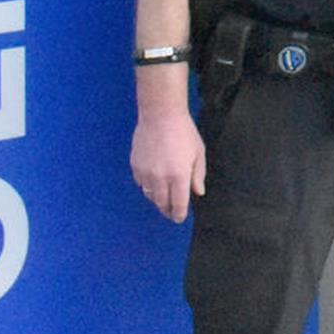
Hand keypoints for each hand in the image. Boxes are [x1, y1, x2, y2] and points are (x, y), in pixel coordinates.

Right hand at [130, 104, 205, 222]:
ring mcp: (145, 173)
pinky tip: (153, 183)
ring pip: (150, 195)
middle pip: (162, 203)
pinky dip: (147, 187)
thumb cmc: (184, 132)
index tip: (179, 218)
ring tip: (163, 198)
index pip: (178, 204)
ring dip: (157, 199)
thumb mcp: (198, 153)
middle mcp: (160, 178)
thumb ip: (198, 175)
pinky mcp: (135, 166)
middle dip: (168, 210)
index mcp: (179, 176)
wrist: (160, 115)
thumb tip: (197, 193)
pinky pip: (140, 184)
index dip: (179, 214)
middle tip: (172, 212)